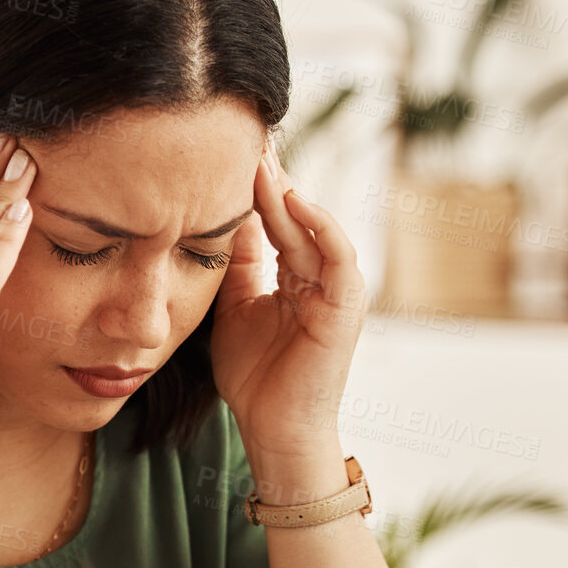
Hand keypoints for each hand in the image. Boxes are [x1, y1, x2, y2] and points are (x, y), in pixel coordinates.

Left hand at [209, 139, 365, 459]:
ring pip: (312, 229)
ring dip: (287, 194)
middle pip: (293, 216)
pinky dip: (319, 226)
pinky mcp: (347, 306)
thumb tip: (220, 217)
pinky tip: (293, 200)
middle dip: (270, 179)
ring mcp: (336, 289)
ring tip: (261, 163)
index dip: (254, 189)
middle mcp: (318, 276)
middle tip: (245, 139)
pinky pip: (338, 255)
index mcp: (293, 276)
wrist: (273, 428)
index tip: (227, 153)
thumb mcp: (233, 308)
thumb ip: (234, 265)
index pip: (274, 220)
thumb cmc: (254, 377)